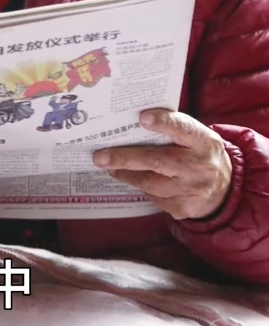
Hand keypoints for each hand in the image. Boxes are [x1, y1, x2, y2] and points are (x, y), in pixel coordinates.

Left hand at [92, 108, 232, 220]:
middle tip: (100, 157)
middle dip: (125, 158)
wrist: (224, 188)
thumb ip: (171, 128)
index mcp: (203, 142)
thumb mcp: (194, 137)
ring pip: (151, 183)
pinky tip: (131, 178)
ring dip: (125, 174)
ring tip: (108, 166)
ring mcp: (193, 190)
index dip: (164, 123)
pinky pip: (155, 197)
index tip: (143, 117)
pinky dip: (141, 187)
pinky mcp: (183, 208)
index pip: (184, 129)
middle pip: (159, 161)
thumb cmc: (197, 153)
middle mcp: (200, 166)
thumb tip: (129, 120)